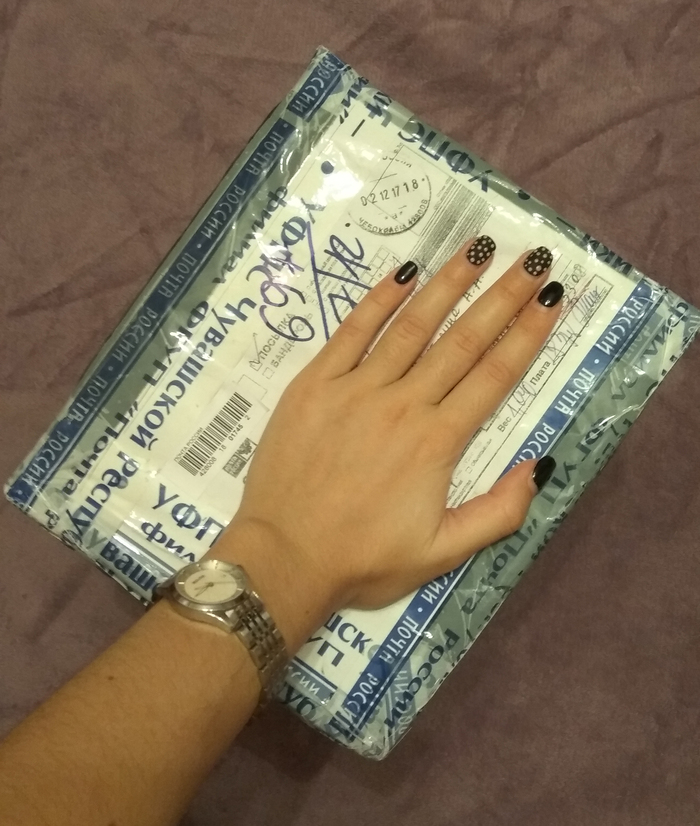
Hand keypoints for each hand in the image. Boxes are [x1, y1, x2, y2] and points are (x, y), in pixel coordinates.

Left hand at [218, 237, 561, 649]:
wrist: (284, 559)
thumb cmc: (364, 560)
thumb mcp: (443, 554)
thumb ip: (498, 513)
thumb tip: (537, 466)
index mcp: (437, 443)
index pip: (494, 376)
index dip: (528, 335)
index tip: (552, 299)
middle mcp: (402, 404)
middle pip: (462, 341)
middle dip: (502, 297)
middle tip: (533, 260)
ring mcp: (355, 389)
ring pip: (411, 326)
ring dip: (448, 284)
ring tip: (478, 250)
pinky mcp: (314, 385)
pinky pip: (351, 332)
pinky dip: (378, 301)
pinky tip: (403, 274)